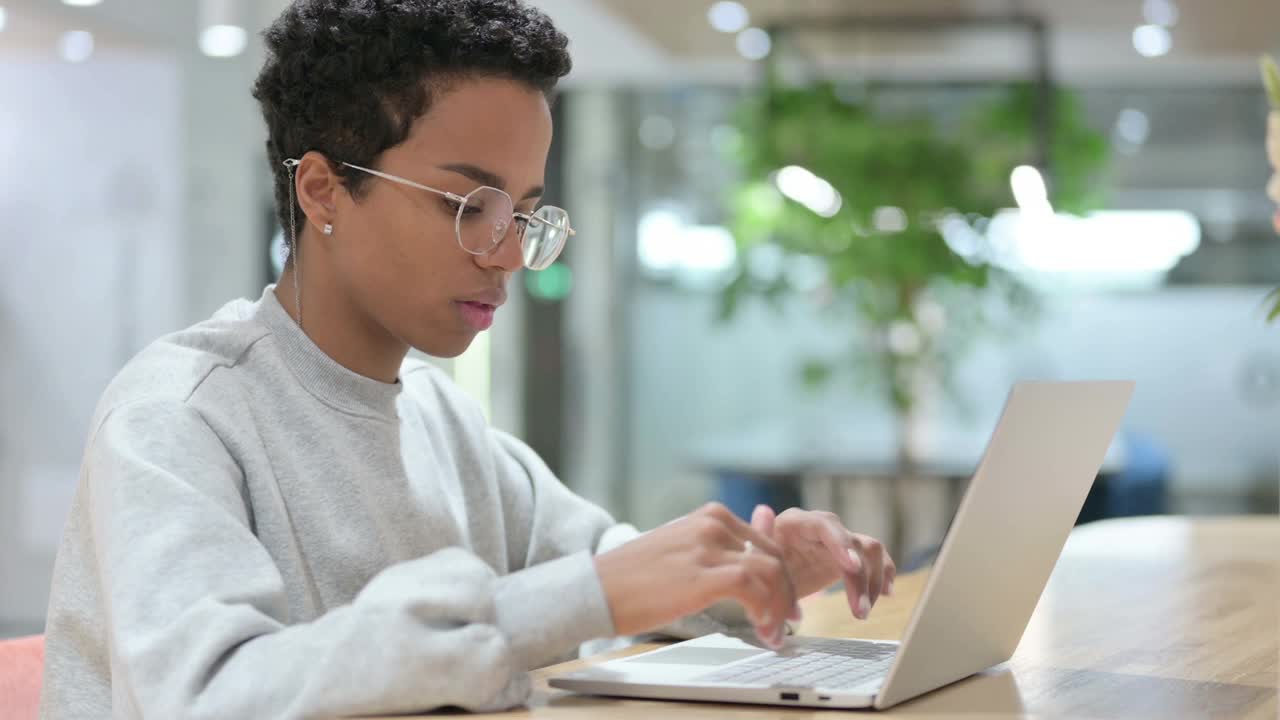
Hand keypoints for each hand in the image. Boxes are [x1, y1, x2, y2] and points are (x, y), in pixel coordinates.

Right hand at [594, 502, 799, 648]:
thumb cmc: (634, 576)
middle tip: (787, 620)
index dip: (781, 575)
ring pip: (772, 572)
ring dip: (779, 607)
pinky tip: (761, 630)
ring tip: (773, 634)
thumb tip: (749, 561)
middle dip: (787, 592)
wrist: (598, 588)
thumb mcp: (683, 552)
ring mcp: (710, 547)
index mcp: (711, 516)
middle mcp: (715, 524)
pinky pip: (754, 589)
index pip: (765, 543)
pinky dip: (765, 612)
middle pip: (774, 556)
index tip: (784, 600)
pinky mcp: (705, 575)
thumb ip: (719, 551)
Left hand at [751, 505, 895, 621]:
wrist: (762, 579)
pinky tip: (886, 593)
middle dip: (860, 576)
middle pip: (852, 540)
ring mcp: (836, 541)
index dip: (840, 544)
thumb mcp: (753, 559)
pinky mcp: (847, 557)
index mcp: (794, 522)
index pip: (824, 525)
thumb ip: (760, 540)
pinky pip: (874, 560)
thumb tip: (763, 510)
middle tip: (860, 610)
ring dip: (872, 581)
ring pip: (869, 549)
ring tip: (863, 611)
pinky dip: (883, 574)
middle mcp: (820, 526)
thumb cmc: (756, 567)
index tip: (852, 567)